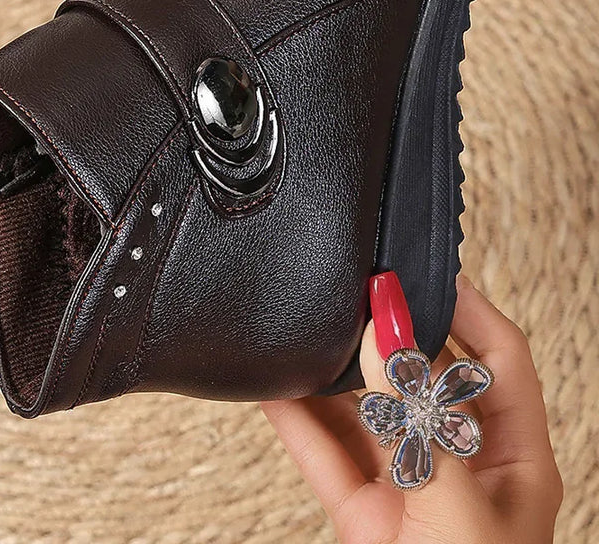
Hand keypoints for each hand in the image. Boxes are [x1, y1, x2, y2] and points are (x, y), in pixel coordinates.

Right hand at [262, 273, 561, 543]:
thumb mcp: (452, 506)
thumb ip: (414, 417)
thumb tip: (386, 331)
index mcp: (513, 462)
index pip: (499, 357)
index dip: (464, 305)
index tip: (414, 265)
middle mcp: (461, 466)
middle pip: (425, 375)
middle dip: (387, 331)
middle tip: (348, 286)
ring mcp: (409, 491)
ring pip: (367, 410)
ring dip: (332, 371)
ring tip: (302, 324)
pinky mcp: (363, 517)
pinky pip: (323, 452)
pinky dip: (294, 417)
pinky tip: (268, 384)